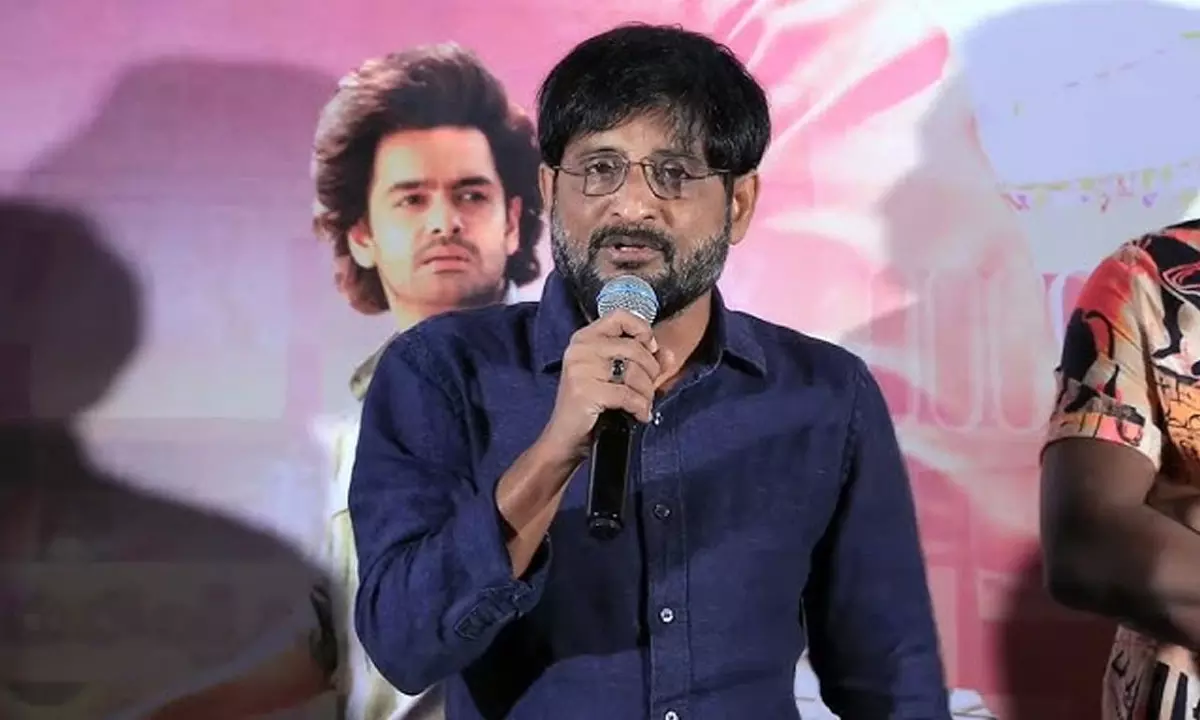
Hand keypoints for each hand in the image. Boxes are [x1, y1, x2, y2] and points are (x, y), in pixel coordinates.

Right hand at [538, 309, 664, 461]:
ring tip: (641, 405)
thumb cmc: (593, 406)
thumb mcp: (620, 378)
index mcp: (585, 338)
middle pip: (634, 348)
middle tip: (647, 390)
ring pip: (634, 371)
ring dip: (646, 393)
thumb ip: (645, 363)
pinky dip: (640, 408)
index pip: (620, 315)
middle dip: (650, 373)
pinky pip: (628, 394)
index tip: (650, 349)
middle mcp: (580, 348)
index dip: (642, 329)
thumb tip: (669, 354)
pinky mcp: (585, 390)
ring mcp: (580, 368)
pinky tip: (639, 415)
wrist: (566, 440)